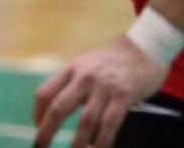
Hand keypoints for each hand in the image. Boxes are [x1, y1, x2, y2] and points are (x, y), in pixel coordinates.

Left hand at [33, 37, 168, 146]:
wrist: (145, 44)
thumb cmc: (114, 59)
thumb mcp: (87, 64)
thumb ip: (74, 83)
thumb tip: (61, 108)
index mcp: (72, 69)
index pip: (45, 92)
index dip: (38, 112)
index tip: (38, 126)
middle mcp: (84, 77)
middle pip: (58, 107)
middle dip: (47, 131)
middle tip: (40, 146)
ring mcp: (104, 87)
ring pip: (85, 121)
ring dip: (78, 143)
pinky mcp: (124, 95)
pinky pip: (110, 124)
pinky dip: (103, 141)